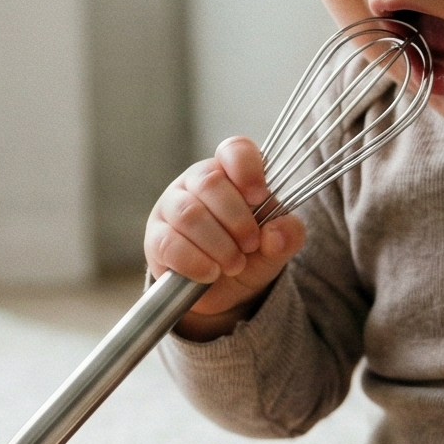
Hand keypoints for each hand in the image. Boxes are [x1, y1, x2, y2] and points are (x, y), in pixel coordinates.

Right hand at [145, 137, 306, 339]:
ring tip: (233, 265)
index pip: (234, 150)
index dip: (247, 169)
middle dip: (236, 219)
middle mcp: (197, 182)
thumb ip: (288, 235)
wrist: (224, 293)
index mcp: (231, 173)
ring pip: (189, 214)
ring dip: (218, 245)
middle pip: (210, 183)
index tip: (260, 196)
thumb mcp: (277, 247)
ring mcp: (171, 207)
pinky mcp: (155, 237)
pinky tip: (210, 273)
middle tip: (250, 245)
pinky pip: (170, 243)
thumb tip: (276, 233)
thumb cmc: (249, 257)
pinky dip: (196, 262)